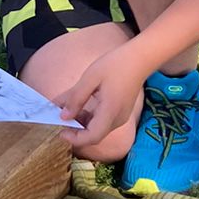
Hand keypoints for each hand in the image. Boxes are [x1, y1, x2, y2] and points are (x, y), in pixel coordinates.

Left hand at [55, 46, 146, 161]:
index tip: (60, 131)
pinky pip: (103, 122)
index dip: (75, 139)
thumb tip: (62, 116)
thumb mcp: (90, 78)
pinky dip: (89, 118)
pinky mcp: (121, 113)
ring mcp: (121, 117)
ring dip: (81, 124)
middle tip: (59, 119)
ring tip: (67, 109)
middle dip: (75, 131)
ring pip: (98, 130)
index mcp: (110, 112)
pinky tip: (80, 106)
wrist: (139, 59)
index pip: (92, 137)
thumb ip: (75, 98)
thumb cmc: (115, 65)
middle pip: (94, 136)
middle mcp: (117, 119)